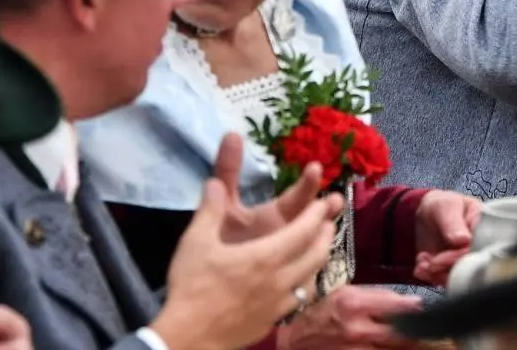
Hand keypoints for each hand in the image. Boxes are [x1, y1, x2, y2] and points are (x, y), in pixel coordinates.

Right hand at [152, 138, 342, 349]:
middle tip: (328, 223)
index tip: (324, 203)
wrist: (189, 338)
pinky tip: (296, 284)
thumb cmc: (193, 287)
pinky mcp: (271, 323)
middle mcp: (280, 281)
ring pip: (311, 279)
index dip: (316, 215)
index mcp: (265, 257)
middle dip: (325, 235)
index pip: (303, 231)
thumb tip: (213, 183)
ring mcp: (278, 305)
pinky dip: (304, 284)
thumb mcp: (196, 242)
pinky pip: (297, 300)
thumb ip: (209, 209)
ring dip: (318, 260)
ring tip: (317, 250)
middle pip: (316, 255)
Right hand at [277, 285, 422, 349]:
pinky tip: (391, 345)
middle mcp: (357, 328)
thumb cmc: (321, 312)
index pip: (394, 306)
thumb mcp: (345, 294)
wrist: (296, 340)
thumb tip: (405, 301)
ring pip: (393, 349)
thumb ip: (375, 297)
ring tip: (410, 339)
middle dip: (413, 331)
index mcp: (354, 303)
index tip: (423, 307)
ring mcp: (357, 349)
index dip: (412, 307)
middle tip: (422, 328)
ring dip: (403, 345)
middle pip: (399, 334)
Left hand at [412, 190, 479, 284]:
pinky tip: (420, 268)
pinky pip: (445, 280)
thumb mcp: (446, 206)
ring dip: (436, 274)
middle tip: (428, 263)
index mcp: (485, 228)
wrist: (428, 215)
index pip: (479, 248)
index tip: (440, 258)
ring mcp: (466, 260)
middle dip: (445, 268)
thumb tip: (464, 240)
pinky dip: (430, 277)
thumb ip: (453, 222)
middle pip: (469, 267)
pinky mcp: (453, 270)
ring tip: (422, 264)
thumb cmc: (442, 206)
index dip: (459, 257)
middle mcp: (479, 247)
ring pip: (457, 277)